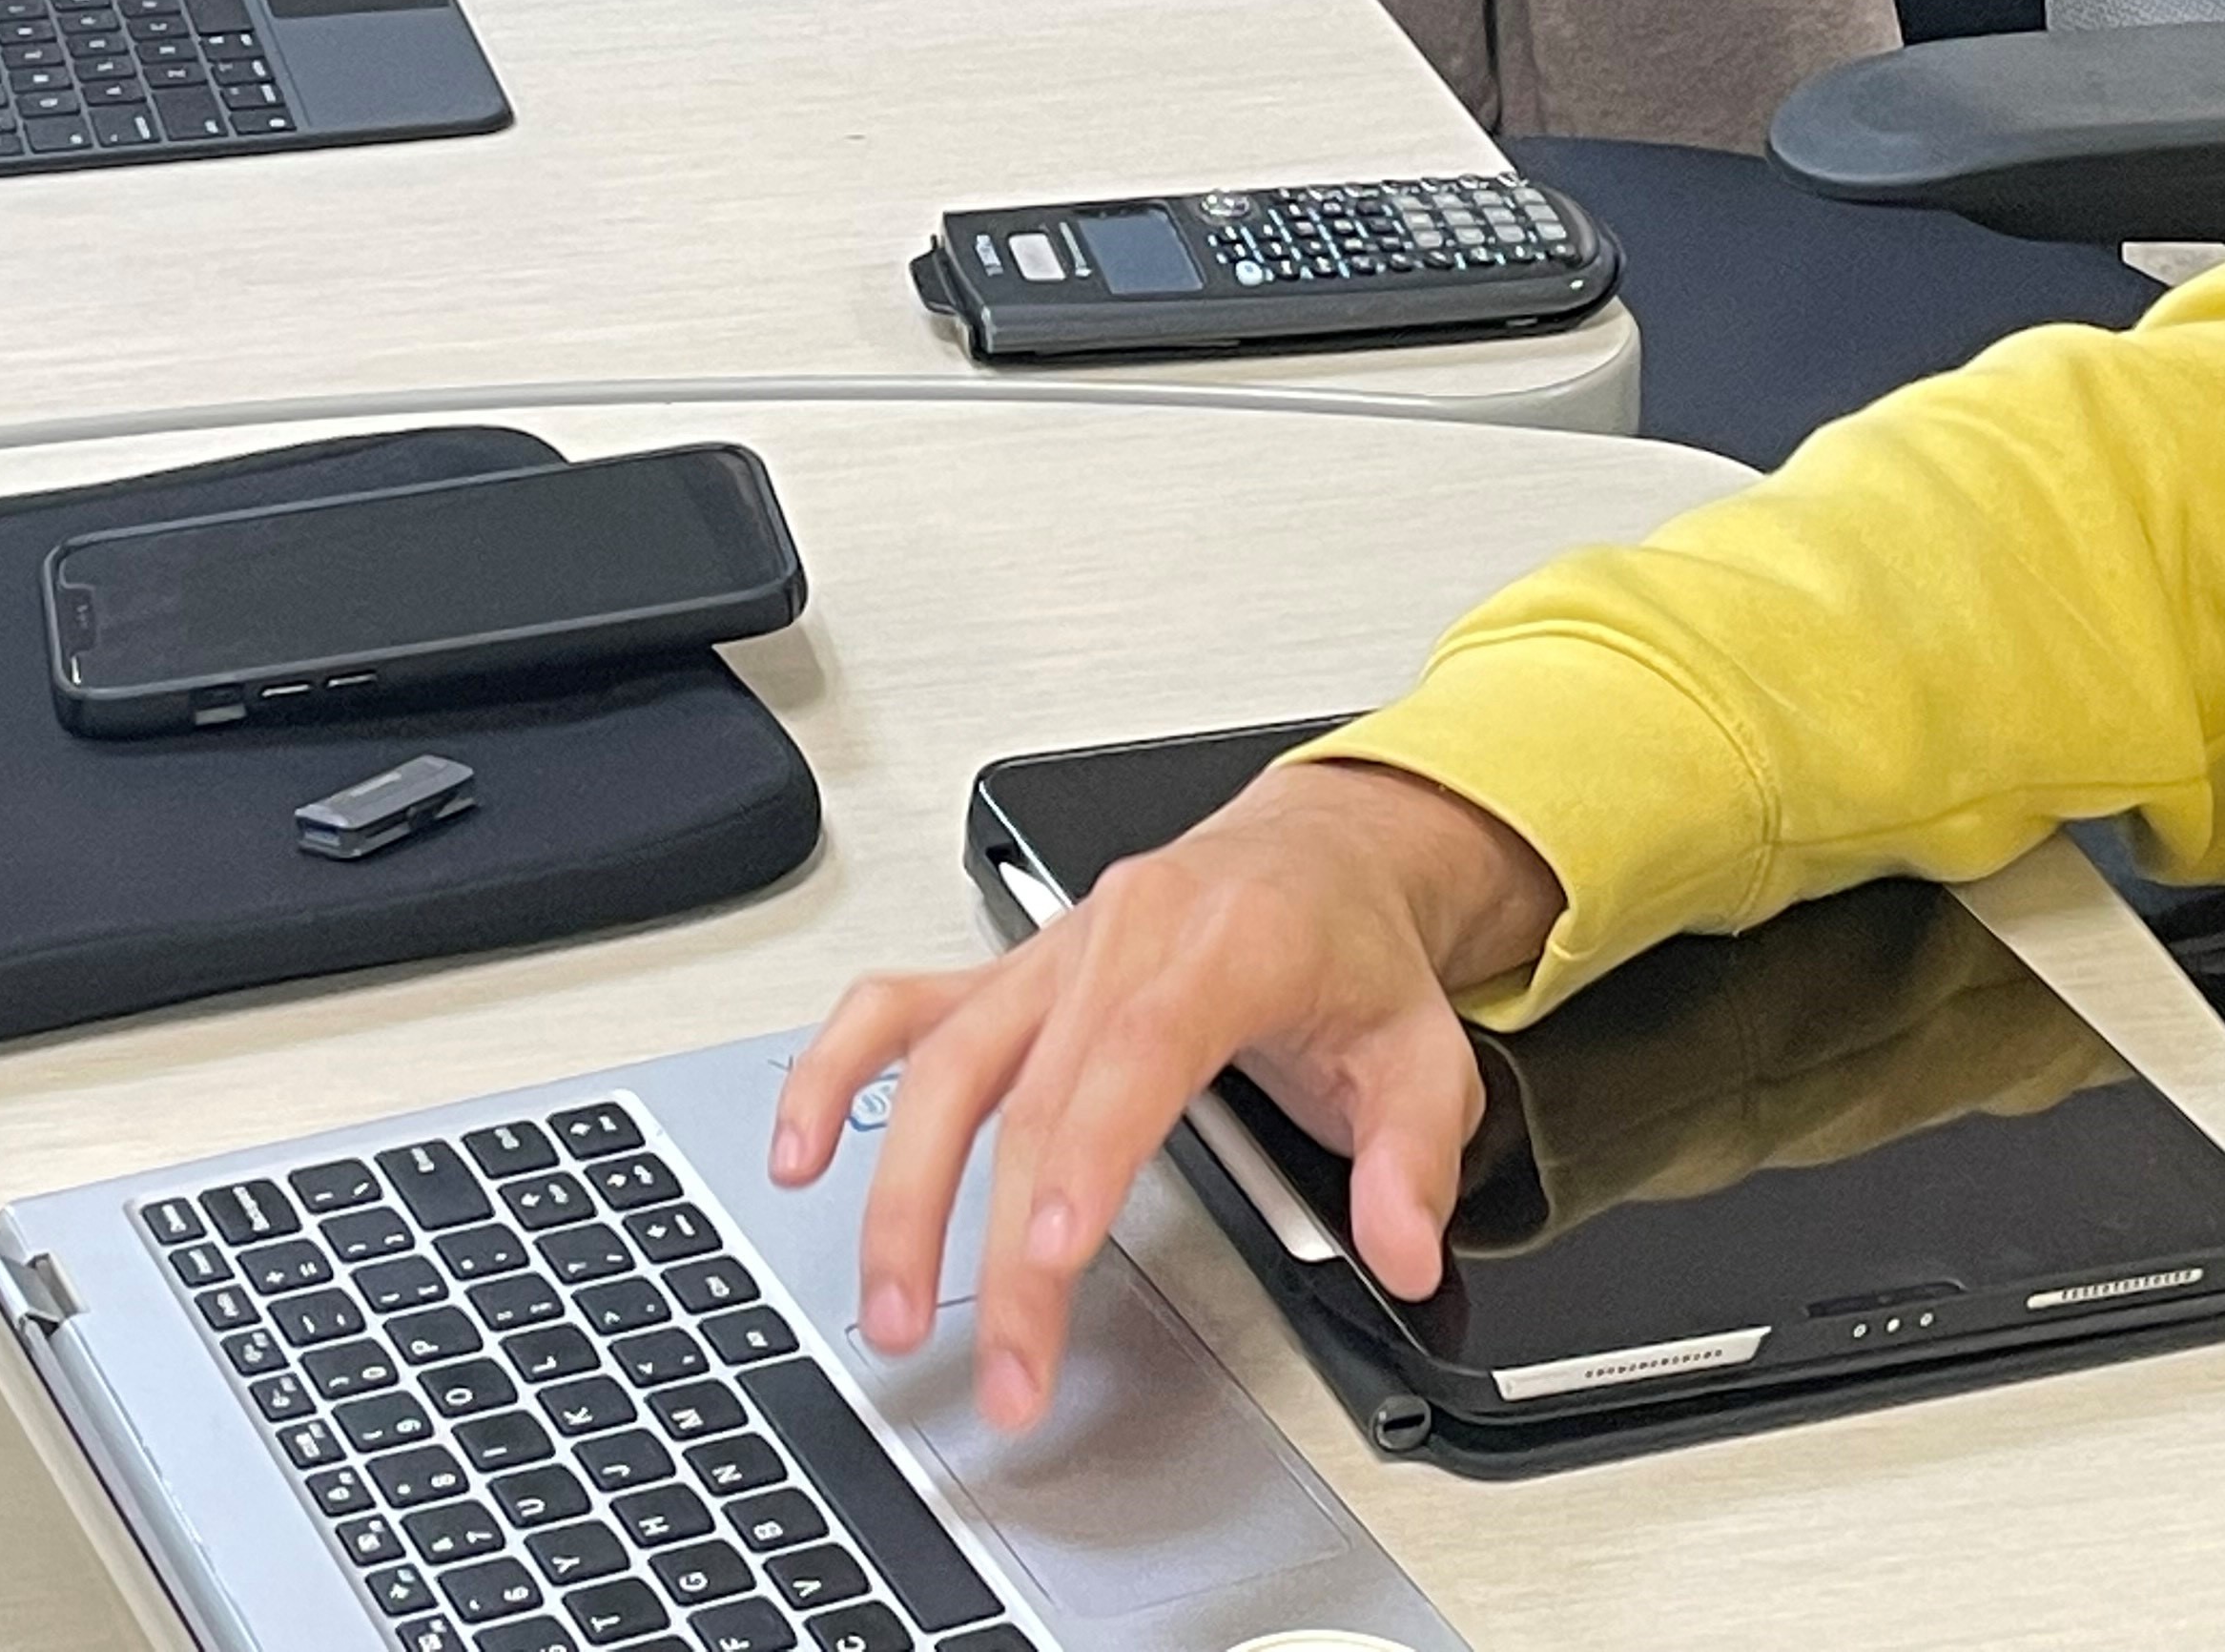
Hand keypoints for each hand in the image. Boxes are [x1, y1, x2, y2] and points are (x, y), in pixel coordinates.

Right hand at [770, 761, 1561, 1433]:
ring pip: (947, 1059)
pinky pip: (903, 1007)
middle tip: (1002, 1372)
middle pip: (1033, 1094)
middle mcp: (1119, 937)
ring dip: (903, 1185)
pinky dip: (837, 1070)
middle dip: (1001, 1247)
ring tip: (888, 1306)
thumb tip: (1403, 1251)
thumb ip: (1414, 1157)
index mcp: (1221, 944)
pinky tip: (798, 1149)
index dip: (1084, 1154)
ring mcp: (1051, 953)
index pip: (1133, 1051)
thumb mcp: (1425, 1049)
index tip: (1053, 1255)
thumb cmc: (1349, 946)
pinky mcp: (1009, 972)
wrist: (1314, 852)